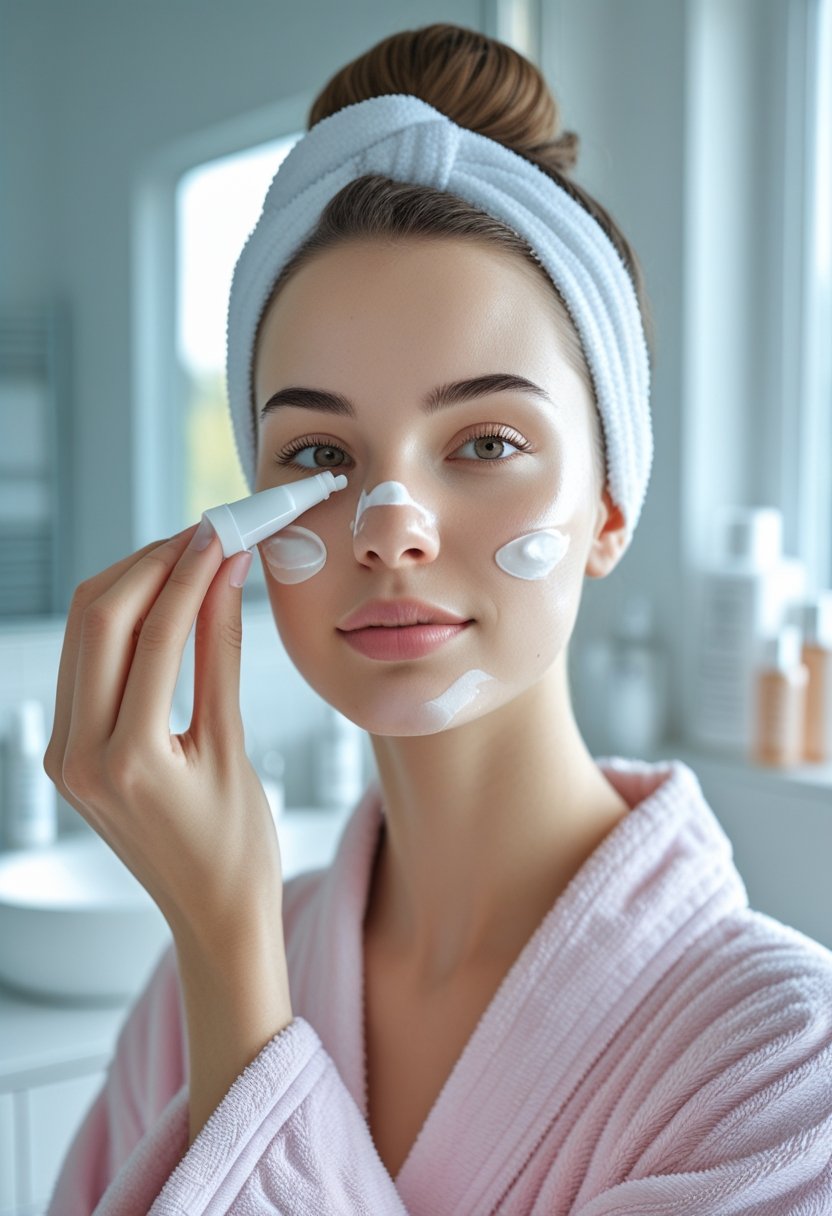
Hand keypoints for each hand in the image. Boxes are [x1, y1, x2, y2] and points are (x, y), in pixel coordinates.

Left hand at [44, 524, 282, 952]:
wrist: (211, 915)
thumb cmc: (236, 847)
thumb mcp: (234, 746)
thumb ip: (222, 651)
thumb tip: (226, 574)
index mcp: (127, 761)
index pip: (154, 634)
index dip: (191, 572)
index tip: (221, 534)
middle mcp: (79, 755)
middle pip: (98, 619)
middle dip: (152, 564)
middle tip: (203, 535)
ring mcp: (65, 755)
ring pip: (82, 633)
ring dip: (132, 585)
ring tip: (188, 559)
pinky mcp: (69, 753)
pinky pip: (84, 663)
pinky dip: (121, 623)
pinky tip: (163, 604)